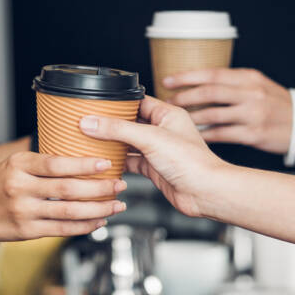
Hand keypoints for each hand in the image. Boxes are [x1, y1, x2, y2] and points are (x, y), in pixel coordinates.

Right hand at [0, 152, 126, 240]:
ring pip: (69, 211)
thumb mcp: (11, 163)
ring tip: (117, 205)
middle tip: (120, 184)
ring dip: (97, 209)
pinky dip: (83, 226)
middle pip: (68, 189)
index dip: (84, 165)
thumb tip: (77, 157)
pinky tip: (98, 221)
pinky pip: (61, 229)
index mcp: (18, 165)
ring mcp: (23, 211)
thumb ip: (40, 163)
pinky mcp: (25, 231)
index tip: (106, 163)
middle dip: (99, 188)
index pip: (57, 163)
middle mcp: (20, 188)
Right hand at [78, 96, 227, 217]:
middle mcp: (163, 130)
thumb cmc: (191, 162)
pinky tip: (105, 162)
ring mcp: (158, 150)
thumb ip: (118, 129)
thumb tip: (92, 122)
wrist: (205, 193)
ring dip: (112, 143)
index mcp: (167, 114)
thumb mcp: (150, 138)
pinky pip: (131, 162)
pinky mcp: (154, 169)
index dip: (117, 102)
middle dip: (111, 124)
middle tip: (89, 123)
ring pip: (129, 143)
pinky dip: (118, 162)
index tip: (96, 104)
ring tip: (91, 141)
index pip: (137, 101)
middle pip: (130, 122)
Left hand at [163, 68, 292, 153]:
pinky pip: (221, 134)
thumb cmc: (275, 103)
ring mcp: (252, 114)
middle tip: (168, 102)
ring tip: (176, 120)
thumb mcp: (257, 84)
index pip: (212, 73)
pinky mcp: (253, 134)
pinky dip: (204, 135)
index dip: (187, 76)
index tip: (168, 80)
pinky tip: (193, 135)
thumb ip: (232, 82)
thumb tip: (197, 83)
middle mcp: (250, 94)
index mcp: (249, 78)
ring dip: (191, 117)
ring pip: (213, 114)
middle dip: (184, 97)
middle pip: (209, 92)